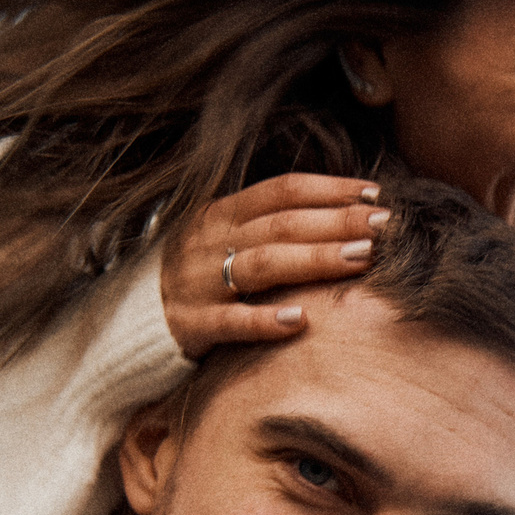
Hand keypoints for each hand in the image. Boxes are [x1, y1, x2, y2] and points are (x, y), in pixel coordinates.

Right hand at [161, 174, 388, 357]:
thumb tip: (347, 211)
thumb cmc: (198, 278)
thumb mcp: (224, 239)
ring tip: (360, 258)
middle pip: (281, 225)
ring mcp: (198, 283)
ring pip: (262, 266)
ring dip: (315, 259)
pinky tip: (301, 321)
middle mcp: (208, 242)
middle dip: (337, 222)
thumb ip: (271, 225)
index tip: (375, 194)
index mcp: (220, 214)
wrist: (129, 321)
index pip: (281, 192)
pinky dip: (265, 320)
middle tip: (385, 225)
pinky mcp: (190, 325)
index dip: (330, 190)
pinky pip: (230, 322)